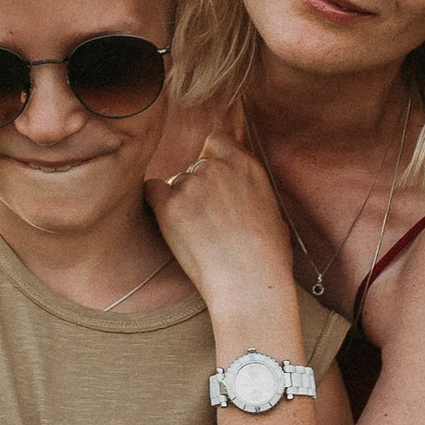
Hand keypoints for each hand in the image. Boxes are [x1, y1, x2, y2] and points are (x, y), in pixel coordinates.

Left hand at [146, 123, 297, 316]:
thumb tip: (238, 188)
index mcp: (247, 166)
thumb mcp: (272, 210)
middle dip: (197, 187)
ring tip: (198, 235)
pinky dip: (157, 204)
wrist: (250, 283)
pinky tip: (170, 225)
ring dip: (180, 202)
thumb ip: (250, 188)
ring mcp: (192, 184)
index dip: (212, 159)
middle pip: (194, 166)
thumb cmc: (268, 258)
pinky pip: (152, 191)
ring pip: (175, 183)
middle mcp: (218, 167)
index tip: (214, 182)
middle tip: (206, 220)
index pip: (216, 141)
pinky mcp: (170, 205)